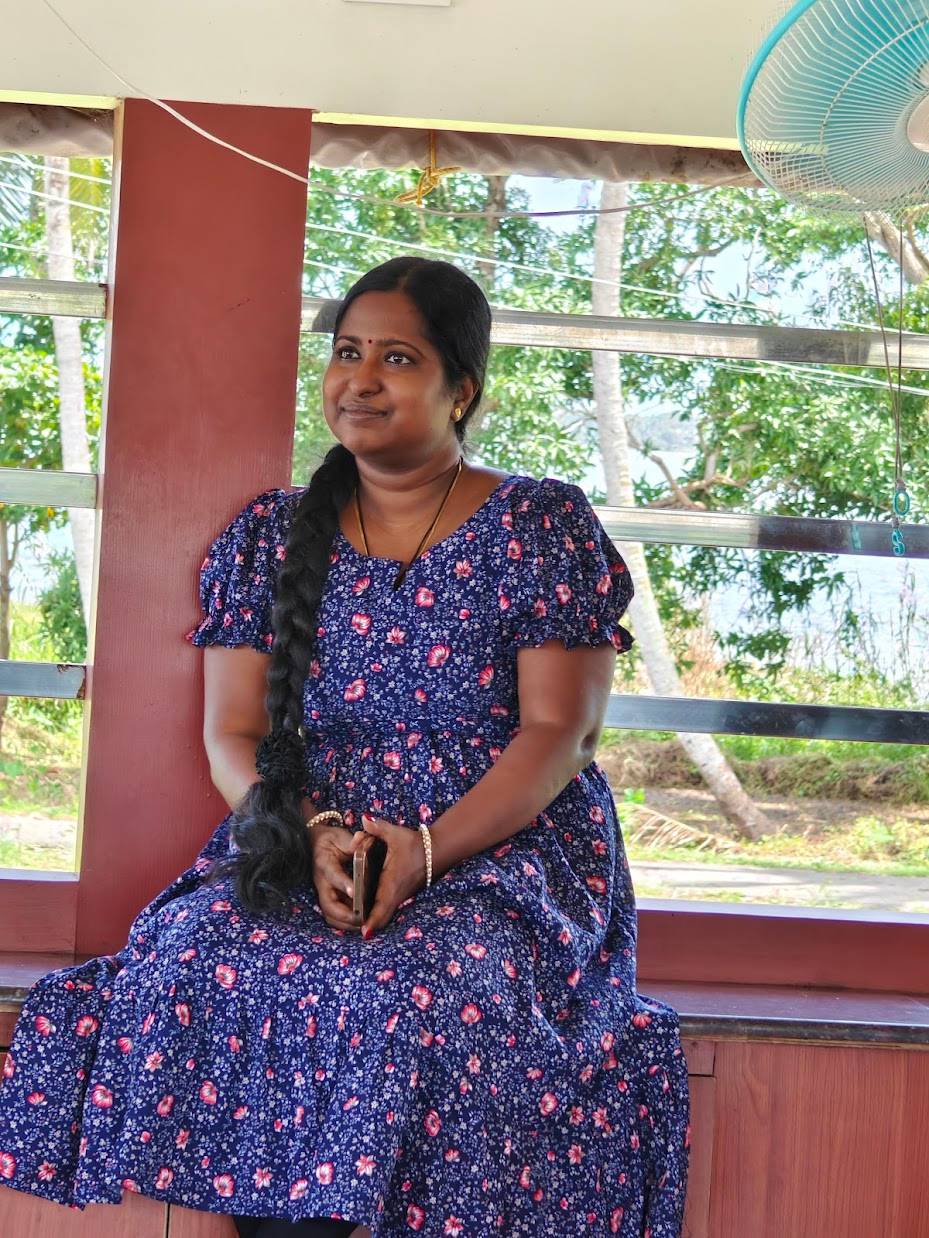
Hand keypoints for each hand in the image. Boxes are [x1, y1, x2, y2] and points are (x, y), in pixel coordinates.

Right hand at [307, 823, 361, 932]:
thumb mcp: (340, 837)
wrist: (315, 843)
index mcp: (324, 864)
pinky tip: (361, 922)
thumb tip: (362, 839)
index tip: (355, 892)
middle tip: (363, 918)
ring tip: (363, 924)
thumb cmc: (331, 841)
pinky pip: (335, 915)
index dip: (344, 884)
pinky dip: (346, 922)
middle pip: (328, 905)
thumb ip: (352, 841)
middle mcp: (322, 882)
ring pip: (330, 914)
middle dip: (345, 915)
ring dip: (345, 923)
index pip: (333, 875)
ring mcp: (324, 892)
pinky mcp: (329, 897)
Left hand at [358, 813, 428, 939]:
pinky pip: (389, 909)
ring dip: (374, 921)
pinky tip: (367, 914)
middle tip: (354, 933)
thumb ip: (377, 828)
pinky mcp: (403, 894)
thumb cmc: (414, 843)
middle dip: (370, 926)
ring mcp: (401, 896)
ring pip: (386, 914)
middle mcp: (396, 893)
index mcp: (392, 882)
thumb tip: (363, 819)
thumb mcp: (395, 834)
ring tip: (357, 927)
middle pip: (383, 917)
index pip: (382, 906)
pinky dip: (379, 915)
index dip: (373, 920)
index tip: (364, 932)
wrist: (437, 850)